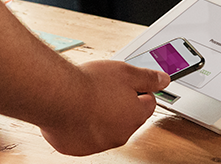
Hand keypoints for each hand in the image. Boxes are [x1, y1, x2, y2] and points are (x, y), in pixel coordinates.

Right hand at [40, 60, 168, 155]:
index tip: (126, 84)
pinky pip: (84, 136)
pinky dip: (81, 126)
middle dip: (119, 104)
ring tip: (86, 99)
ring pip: (105, 128)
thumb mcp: (126, 72)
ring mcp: (99, 143)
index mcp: (135, 116)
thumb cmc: (88, 84)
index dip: (138, 90)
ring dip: (100, 116)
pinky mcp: (78, 148)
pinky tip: (75, 112)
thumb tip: (164, 80)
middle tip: (104, 89)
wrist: (56, 96)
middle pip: (127, 118)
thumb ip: (148, 78)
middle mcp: (120, 134)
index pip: (148, 104)